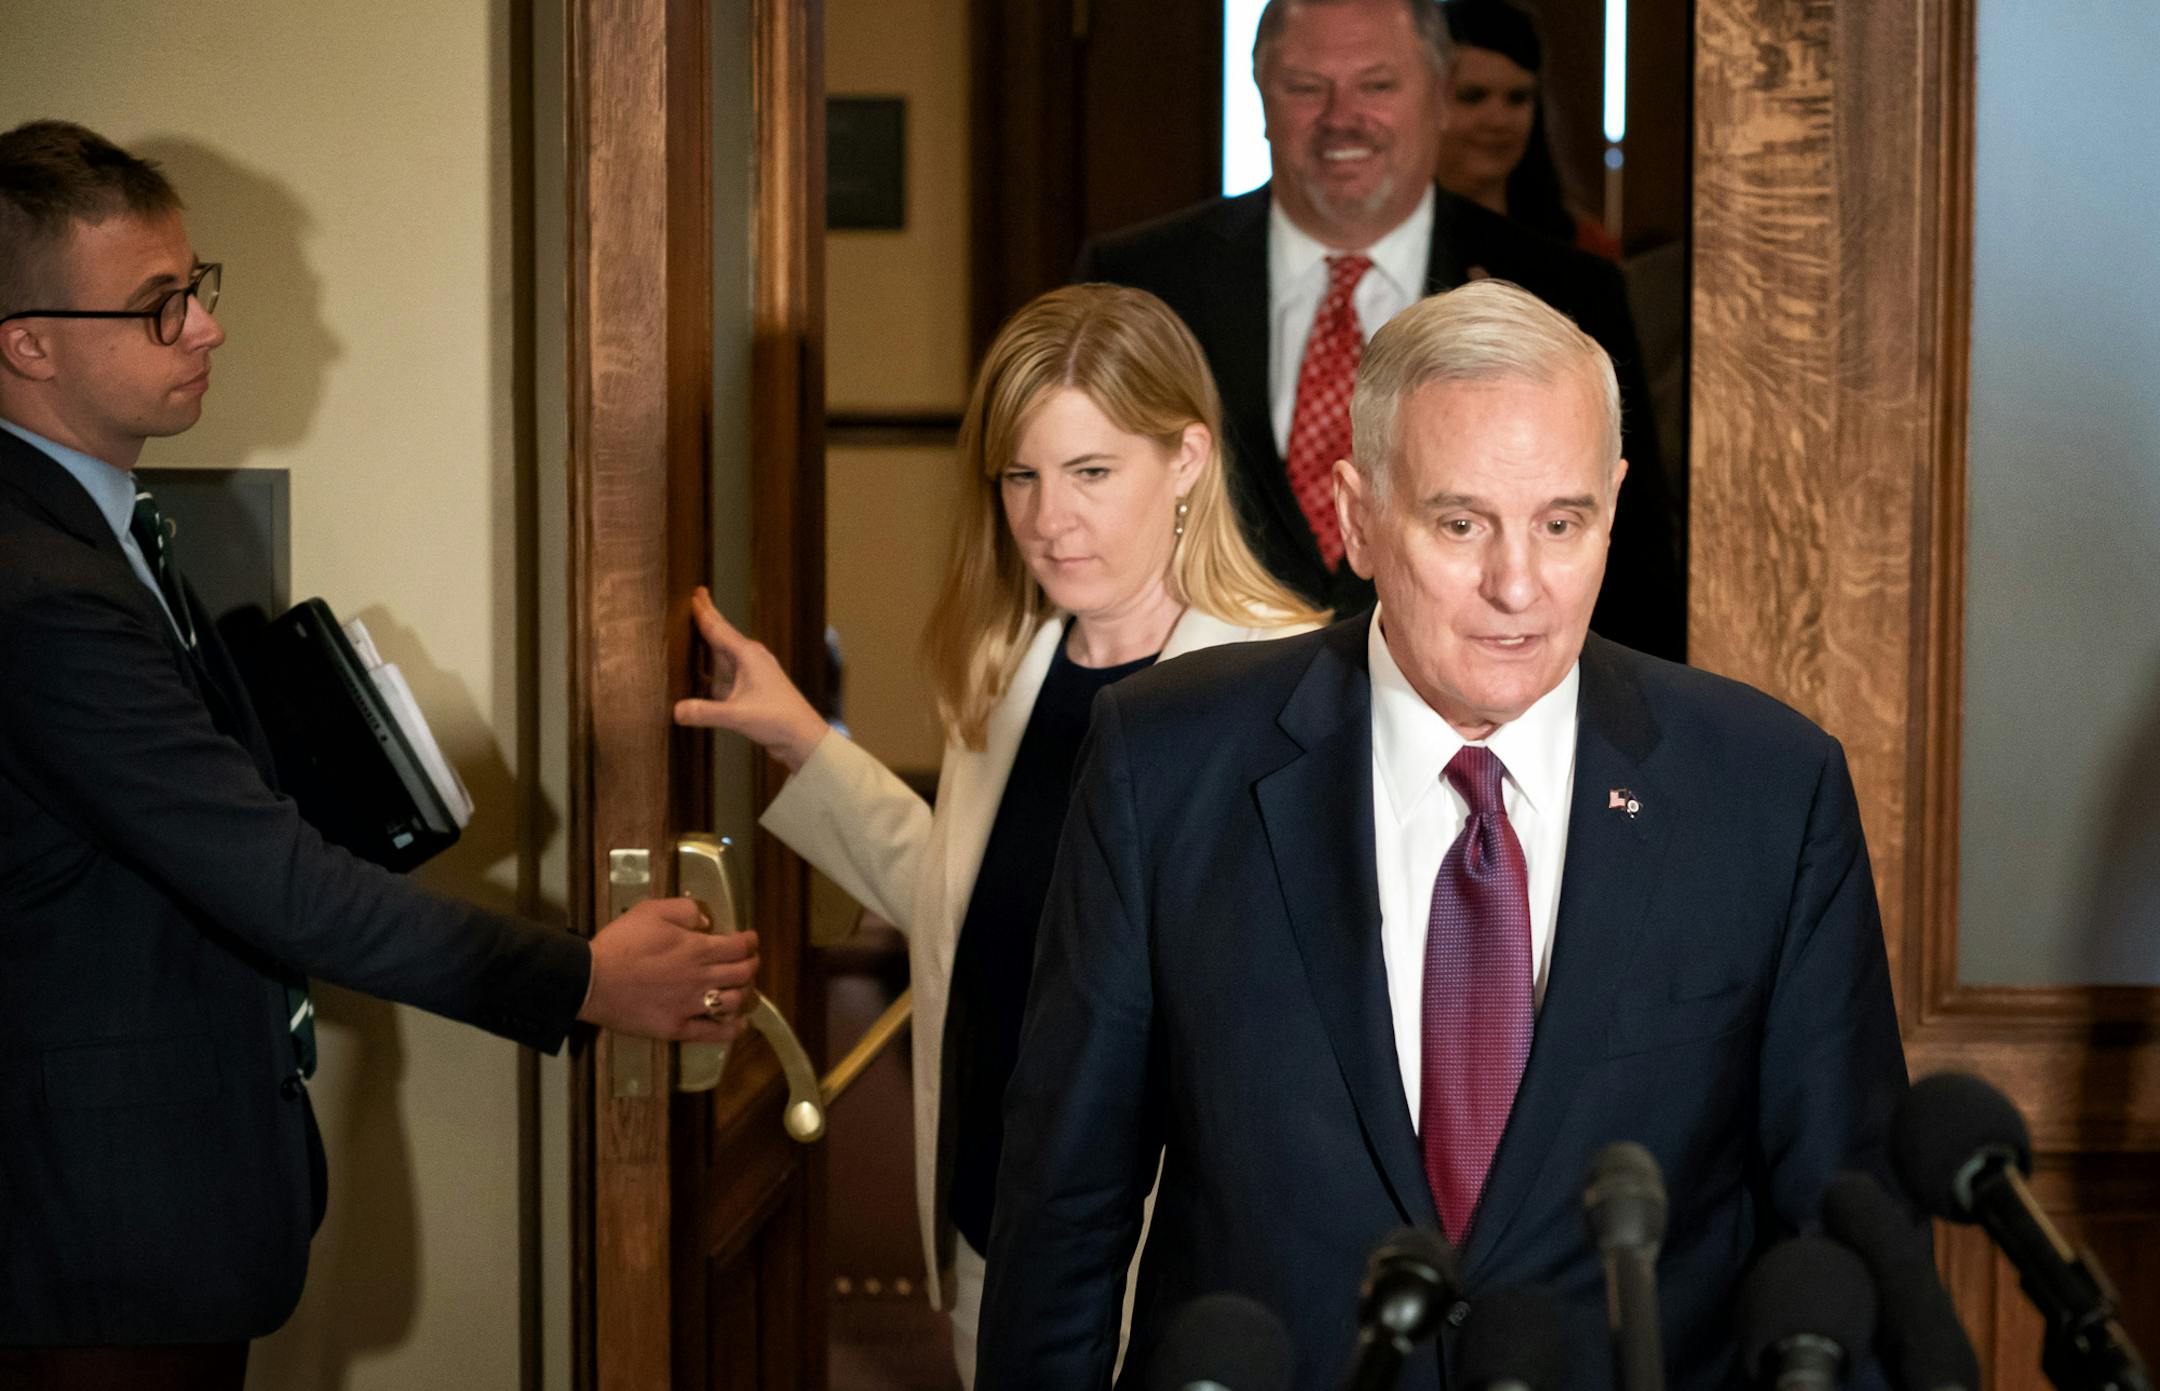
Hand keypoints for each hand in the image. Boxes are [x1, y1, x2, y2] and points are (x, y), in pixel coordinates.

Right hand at [578, 896, 760, 1042]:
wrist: (591, 980)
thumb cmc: (621, 943)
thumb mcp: (651, 910)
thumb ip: (685, 910)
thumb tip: (706, 922)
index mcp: (697, 949)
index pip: (739, 946)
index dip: (750, 942)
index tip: (750, 940)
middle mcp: (701, 978)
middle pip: (743, 973)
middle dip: (752, 964)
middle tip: (750, 961)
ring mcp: (690, 1005)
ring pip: (735, 1002)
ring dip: (745, 993)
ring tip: (742, 988)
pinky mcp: (677, 1028)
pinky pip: (714, 1033)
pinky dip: (732, 1029)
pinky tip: (738, 1024)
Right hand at [674, 586, 829, 771]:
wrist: (803, 737)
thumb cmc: (778, 720)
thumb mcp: (738, 716)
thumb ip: (706, 712)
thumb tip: (676, 710)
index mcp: (748, 656)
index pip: (720, 629)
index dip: (705, 612)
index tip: (696, 593)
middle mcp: (751, 659)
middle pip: (724, 632)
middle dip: (710, 614)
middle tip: (699, 594)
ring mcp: (753, 673)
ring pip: (726, 650)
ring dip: (712, 638)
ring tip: (700, 625)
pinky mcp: (753, 688)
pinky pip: (728, 670)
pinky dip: (714, 664)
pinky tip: (704, 670)